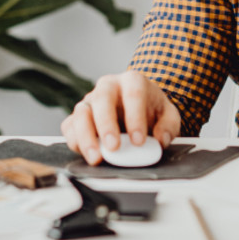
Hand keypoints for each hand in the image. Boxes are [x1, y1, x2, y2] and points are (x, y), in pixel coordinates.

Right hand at [60, 70, 180, 165]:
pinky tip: (86, 154)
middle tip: (113, 147)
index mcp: (132, 81)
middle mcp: (108, 87)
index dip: (135, 117)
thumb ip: (168, 126)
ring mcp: (90, 100)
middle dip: (106, 125)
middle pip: (102, 99)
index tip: (139, 141)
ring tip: (96, 158)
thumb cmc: (151, 109)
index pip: (133, 94)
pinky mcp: (78, 117)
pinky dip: (75, 141)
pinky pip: (70, 127)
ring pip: (81, 113)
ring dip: (86, 137)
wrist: (137, 108)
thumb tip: (160, 139)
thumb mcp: (168, 114)